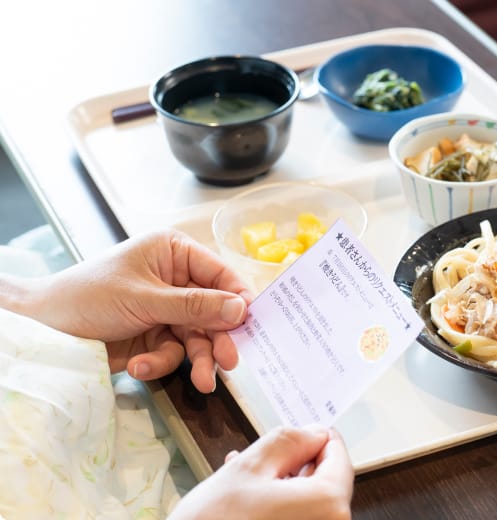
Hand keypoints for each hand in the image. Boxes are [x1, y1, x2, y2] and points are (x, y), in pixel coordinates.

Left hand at [4, 229, 251, 391]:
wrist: (43, 331)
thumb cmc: (87, 296)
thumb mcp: (145, 298)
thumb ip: (195, 306)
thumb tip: (241, 309)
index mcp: (173, 253)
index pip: (219, 274)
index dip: (237, 299)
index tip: (251, 324)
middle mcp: (175, 279)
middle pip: (213, 311)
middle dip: (217, 339)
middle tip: (229, 362)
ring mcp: (165, 309)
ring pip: (198, 337)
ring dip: (196, 360)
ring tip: (200, 382)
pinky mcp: (154, 335)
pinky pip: (174, 352)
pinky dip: (160, 362)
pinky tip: (139, 365)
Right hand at [170, 425, 353, 518]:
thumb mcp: (250, 467)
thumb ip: (289, 441)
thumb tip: (314, 433)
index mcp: (329, 504)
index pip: (338, 455)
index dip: (315, 437)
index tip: (299, 433)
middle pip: (324, 481)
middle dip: (294, 464)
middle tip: (264, 455)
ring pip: (306, 501)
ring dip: (281, 485)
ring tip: (246, 475)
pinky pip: (295, 519)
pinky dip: (277, 507)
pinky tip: (247, 499)